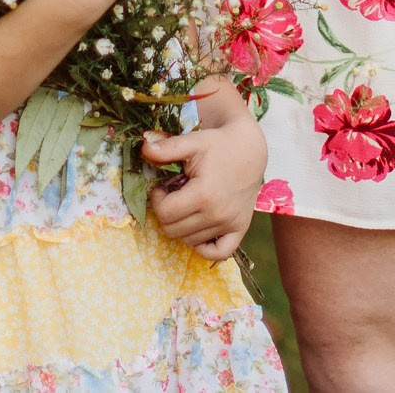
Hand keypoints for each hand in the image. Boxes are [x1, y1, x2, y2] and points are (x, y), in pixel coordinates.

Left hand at [141, 86, 266, 259]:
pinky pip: (219, 253)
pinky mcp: (240, 228)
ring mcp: (230, 224)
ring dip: (182, 225)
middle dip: (166, 213)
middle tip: (173, 195)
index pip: (165, 213)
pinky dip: (204, 247)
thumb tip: (144, 148)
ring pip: (190, 241)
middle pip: (173, 230)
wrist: (250, 149)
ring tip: (187, 203)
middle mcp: (217, 214)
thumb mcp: (192, 142)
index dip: (157, 200)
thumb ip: (168, 148)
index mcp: (203, 194)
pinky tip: (198, 229)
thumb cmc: (219, 144)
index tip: (162, 187)